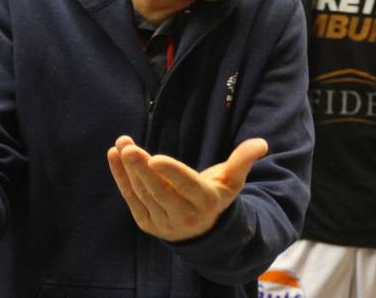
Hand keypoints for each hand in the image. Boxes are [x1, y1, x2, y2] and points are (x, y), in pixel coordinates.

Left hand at [107, 135, 267, 241]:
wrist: (203, 231)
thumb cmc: (216, 195)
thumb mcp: (232, 180)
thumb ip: (242, 160)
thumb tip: (262, 143)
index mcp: (206, 203)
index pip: (187, 186)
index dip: (171, 173)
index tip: (154, 157)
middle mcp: (185, 217)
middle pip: (160, 191)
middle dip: (141, 168)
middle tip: (128, 147)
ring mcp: (163, 223)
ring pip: (143, 193)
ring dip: (128, 168)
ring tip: (122, 144)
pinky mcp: (147, 223)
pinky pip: (131, 197)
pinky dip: (120, 177)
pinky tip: (113, 155)